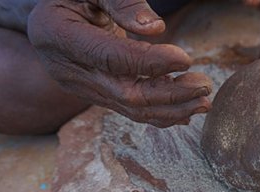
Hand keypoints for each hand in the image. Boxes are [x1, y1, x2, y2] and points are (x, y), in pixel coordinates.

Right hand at [27, 0, 211, 127]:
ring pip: (130, 109)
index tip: (185, 60)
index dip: (150, 63)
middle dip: (170, 94)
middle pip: (125, 94)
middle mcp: (67, 69)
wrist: (54, 16)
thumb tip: (156, 29)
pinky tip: (185, 111)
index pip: (111, 59)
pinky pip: (128, 109)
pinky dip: (159, 112)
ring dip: (171, 109)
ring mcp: (81, 86)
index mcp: (58, 36)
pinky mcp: (95, 93)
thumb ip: (121, 3)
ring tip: (203, 102)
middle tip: (205, 86)